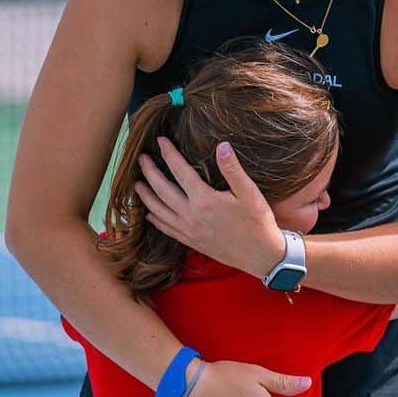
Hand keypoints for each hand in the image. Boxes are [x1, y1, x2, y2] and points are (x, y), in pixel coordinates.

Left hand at [134, 137, 284, 275]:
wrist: (260, 256)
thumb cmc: (257, 223)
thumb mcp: (250, 193)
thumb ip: (233, 169)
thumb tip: (222, 145)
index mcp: (204, 200)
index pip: (180, 171)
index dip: (169, 154)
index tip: (160, 140)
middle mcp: (191, 215)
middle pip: (162, 190)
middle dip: (150, 172)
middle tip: (142, 158)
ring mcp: (189, 230)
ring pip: (159, 210)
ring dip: (146, 196)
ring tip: (137, 184)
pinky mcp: (191, 241)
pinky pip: (166, 229)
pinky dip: (155, 220)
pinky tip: (149, 214)